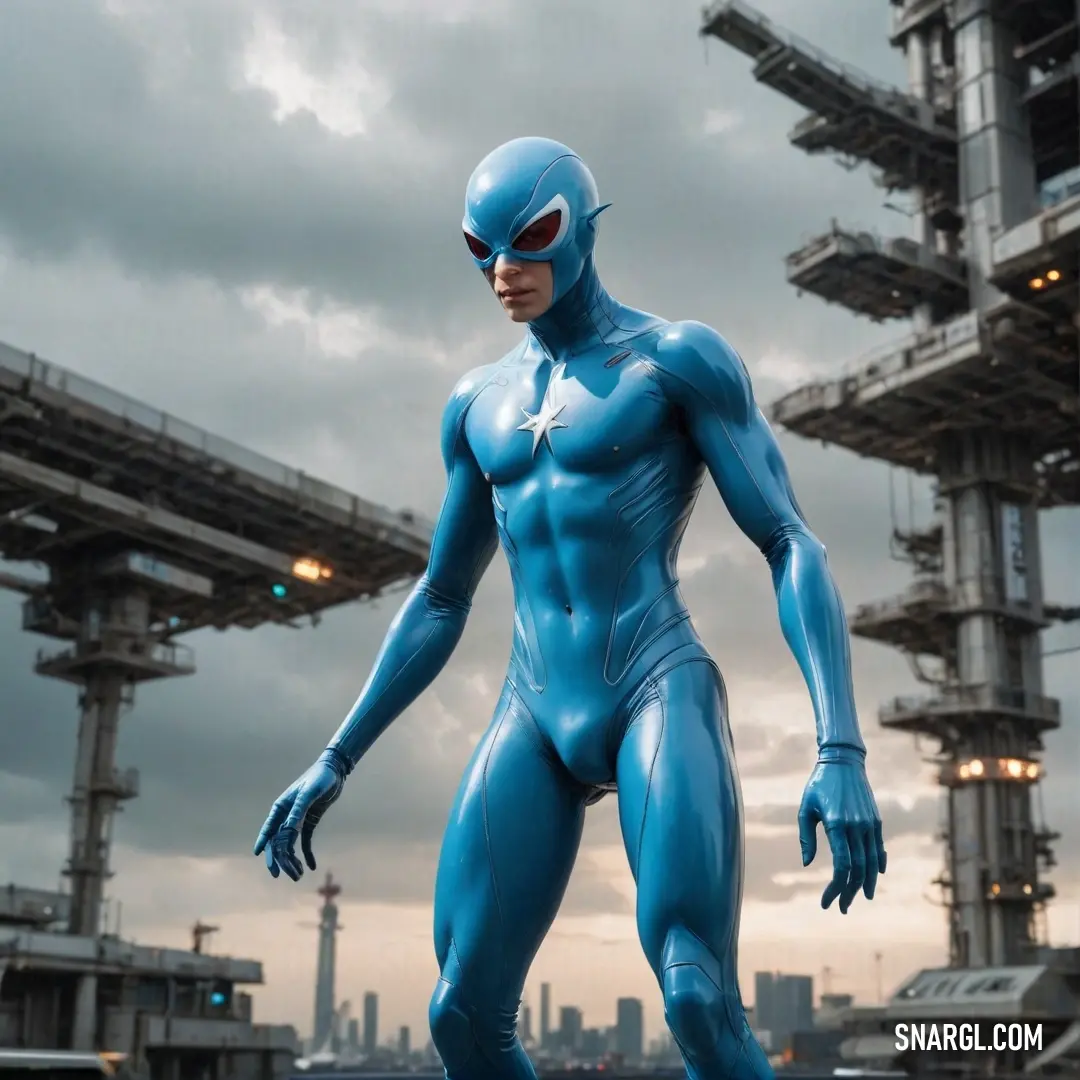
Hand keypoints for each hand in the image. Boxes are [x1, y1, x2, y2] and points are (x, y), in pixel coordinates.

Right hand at [254, 750, 347, 880]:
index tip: (258, 855)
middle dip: (280, 859)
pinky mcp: (309, 822)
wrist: (334, 771)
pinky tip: (311, 866)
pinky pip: (305, 842)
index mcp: (281, 808)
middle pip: (278, 841)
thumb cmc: (319, 778)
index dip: (263, 843)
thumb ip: (298, 811)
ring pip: (290, 844)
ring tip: (298, 875)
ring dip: (292, 860)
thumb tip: (287, 831)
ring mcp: (297, 820)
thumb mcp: (309, 794)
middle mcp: (286, 815)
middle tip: (284, 874)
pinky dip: (306, 854)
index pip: (269, 829)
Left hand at [797, 750, 885, 913]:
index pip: (841, 865)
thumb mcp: (806, 808)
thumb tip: (807, 863)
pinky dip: (878, 865)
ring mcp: (869, 824)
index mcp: (837, 824)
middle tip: (842, 907)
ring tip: (859, 897)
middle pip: (857, 869)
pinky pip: (879, 848)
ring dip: (866, 883)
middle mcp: (856, 826)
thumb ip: (806, 836)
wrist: (843, 762)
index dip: (835, 887)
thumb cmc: (819, 784)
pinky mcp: (876, 820)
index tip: (827, 902)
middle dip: (849, 891)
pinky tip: (874, 876)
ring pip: (872, 862)